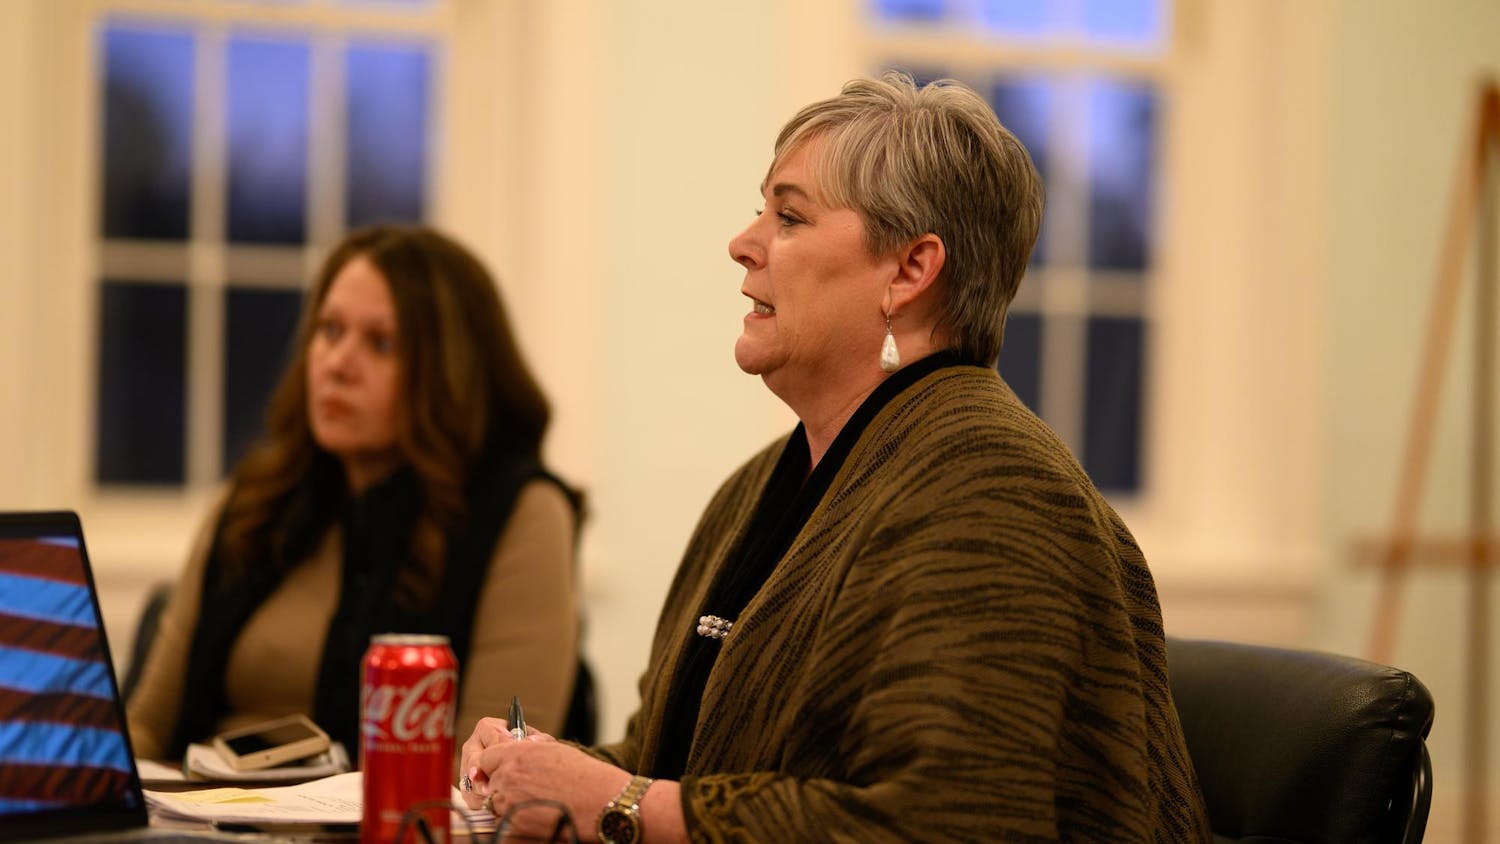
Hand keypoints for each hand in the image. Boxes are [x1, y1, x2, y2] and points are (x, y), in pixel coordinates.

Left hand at [465, 728, 631, 836]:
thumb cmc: (584, 775)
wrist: (600, 802)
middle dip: (502, 784)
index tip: (501, 769)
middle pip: (490, 781)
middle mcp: (509, 776)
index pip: (486, 757)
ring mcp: (510, 801)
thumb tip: (518, 744)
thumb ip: (529, 748)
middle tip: (524, 789)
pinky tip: (536, 813)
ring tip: (535, 801)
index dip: (494, 764)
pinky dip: (514, 819)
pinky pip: (503, 820)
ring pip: (495, 803)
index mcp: (518, 753)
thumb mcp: (555, 750)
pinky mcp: (514, 824)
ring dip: (507, 802)